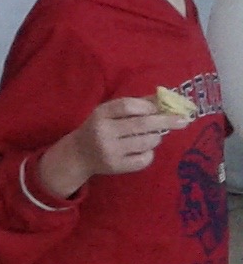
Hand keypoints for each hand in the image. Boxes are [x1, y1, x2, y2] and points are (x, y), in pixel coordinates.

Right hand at [35, 97, 181, 200]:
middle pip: (142, 124)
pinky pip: (145, 158)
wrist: (78, 154)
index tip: (160, 108)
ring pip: (147, 142)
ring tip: (150, 136)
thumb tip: (167, 97)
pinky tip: (142, 150)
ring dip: (156, 137)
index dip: (148, 106)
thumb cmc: (100, 127)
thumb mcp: (110, 112)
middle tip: (185, 121)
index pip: (127, 106)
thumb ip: (136, 104)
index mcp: (100, 114)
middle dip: (167, 121)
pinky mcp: (117, 166)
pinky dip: (149, 153)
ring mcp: (110, 151)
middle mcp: (103, 132)